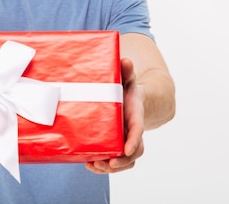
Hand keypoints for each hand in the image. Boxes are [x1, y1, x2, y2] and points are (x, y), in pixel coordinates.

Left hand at [86, 57, 144, 173]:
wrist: (131, 99)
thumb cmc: (127, 89)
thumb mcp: (127, 78)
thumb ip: (126, 71)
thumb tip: (125, 60)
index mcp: (135, 115)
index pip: (138, 129)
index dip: (133, 140)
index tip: (127, 149)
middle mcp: (132, 131)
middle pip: (134, 151)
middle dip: (122, 160)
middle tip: (107, 162)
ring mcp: (126, 140)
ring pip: (126, 160)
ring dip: (111, 167)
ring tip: (95, 166)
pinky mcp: (116, 145)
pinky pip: (116, 161)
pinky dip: (105, 166)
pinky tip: (91, 165)